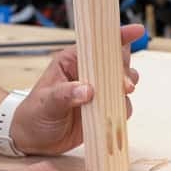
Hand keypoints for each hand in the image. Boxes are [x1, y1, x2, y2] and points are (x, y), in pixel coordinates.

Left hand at [11, 24, 144, 155]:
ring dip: (126, 88)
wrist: (33, 139)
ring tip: (122, 96)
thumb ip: (65, 95)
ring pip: (123, 82)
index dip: (118, 35)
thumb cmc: (34, 114)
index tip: (137, 31)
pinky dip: (123, 108)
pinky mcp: (103, 108)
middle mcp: (88, 73)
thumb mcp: (46, 103)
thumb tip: (88, 90)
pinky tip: (115, 114)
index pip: (97, 43)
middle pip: (117, 61)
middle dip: (125, 69)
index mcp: (72, 61)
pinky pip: (121, 105)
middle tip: (125, 85)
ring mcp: (97, 91)